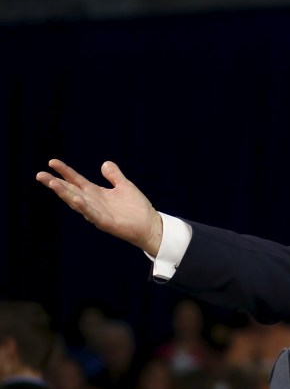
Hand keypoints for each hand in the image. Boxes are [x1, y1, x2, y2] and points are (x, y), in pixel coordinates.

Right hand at [36, 159, 163, 254]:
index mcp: (96, 193)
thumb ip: (114, 175)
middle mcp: (93, 203)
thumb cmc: (137, 208)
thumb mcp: (125, 186)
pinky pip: (92, 214)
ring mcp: (97, 213)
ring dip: (65, 194)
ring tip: (52, 183)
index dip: (65, 171)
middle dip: (56, 184)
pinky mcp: (105, 223)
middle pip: (71, 191)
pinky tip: (77, 200)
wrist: (150, 226)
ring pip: (77, 202)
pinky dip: (84, 208)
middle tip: (40, 175)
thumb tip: (105, 163)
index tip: (52, 162)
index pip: (76, 180)